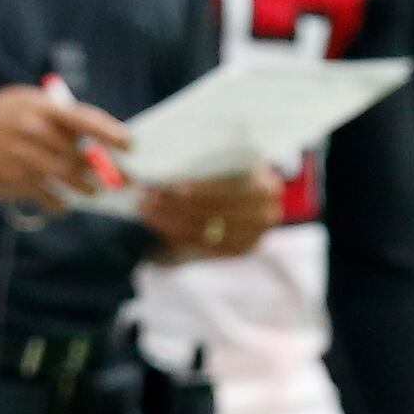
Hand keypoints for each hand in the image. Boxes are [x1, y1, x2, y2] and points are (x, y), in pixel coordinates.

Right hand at [0, 84, 128, 208]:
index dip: (111, 134)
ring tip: (93, 191)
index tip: (131, 146)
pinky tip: (61, 203)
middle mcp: (32, 131)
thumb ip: (56, 115)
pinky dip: (58, 203)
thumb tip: (95, 136)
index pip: (85, 120)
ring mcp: (22, 157)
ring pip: (68, 178)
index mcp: (39, 107)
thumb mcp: (21, 102)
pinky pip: (47, 196)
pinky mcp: (12, 181)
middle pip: (81, 156)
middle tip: (124, 181)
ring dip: (86, 188)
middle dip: (105, 171)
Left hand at [141, 169, 283, 258]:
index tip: (174, 185)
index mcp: (267, 186)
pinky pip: (202, 246)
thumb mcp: (230, 163)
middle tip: (149, 196)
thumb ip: (210, 163)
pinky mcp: (238, 250)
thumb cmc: (232, 173)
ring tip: (146, 207)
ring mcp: (254, 236)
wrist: (246, 199)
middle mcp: (267, 214)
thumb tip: (168, 163)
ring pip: (206, 231)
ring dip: (171, 220)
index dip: (204, 189)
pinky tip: (157, 222)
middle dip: (179, 205)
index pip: (233, 189)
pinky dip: (176, 234)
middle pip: (216, 212)